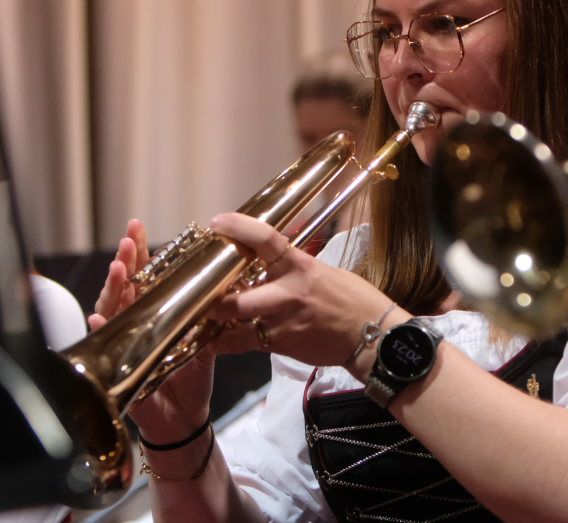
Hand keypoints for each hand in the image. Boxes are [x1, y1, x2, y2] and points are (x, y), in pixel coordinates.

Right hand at [90, 218, 213, 441]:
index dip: (140, 252)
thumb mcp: (203, 340)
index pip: (144, 276)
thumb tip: (221, 283)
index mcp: (154, 311)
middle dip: (125, 260)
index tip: (138, 226)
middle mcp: (133, 321)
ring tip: (118, 268)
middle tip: (128, 238)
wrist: (184, 417)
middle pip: (124, 285)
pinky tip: (99, 316)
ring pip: (112, 307)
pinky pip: (103, 345)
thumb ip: (205, 314)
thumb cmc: (190, 375)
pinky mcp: (115, 365)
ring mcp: (121, 341)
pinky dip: (100, 328)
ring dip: (113, 287)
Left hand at [208, 213, 409, 379]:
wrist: (373, 337)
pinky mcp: (282, 345)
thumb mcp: (325, 271)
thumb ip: (294, 265)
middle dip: (211, 297)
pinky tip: (216, 338)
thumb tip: (268, 256)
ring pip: (236, 324)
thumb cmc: (354, 299)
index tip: (218, 222)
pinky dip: (227, 341)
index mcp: (302, 267)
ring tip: (198, 315)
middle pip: (238, 297)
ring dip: (214, 321)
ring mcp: (284, 323)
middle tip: (194, 289)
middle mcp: (289, 293)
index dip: (238, 228)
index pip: (266, 239)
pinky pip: (244, 343)